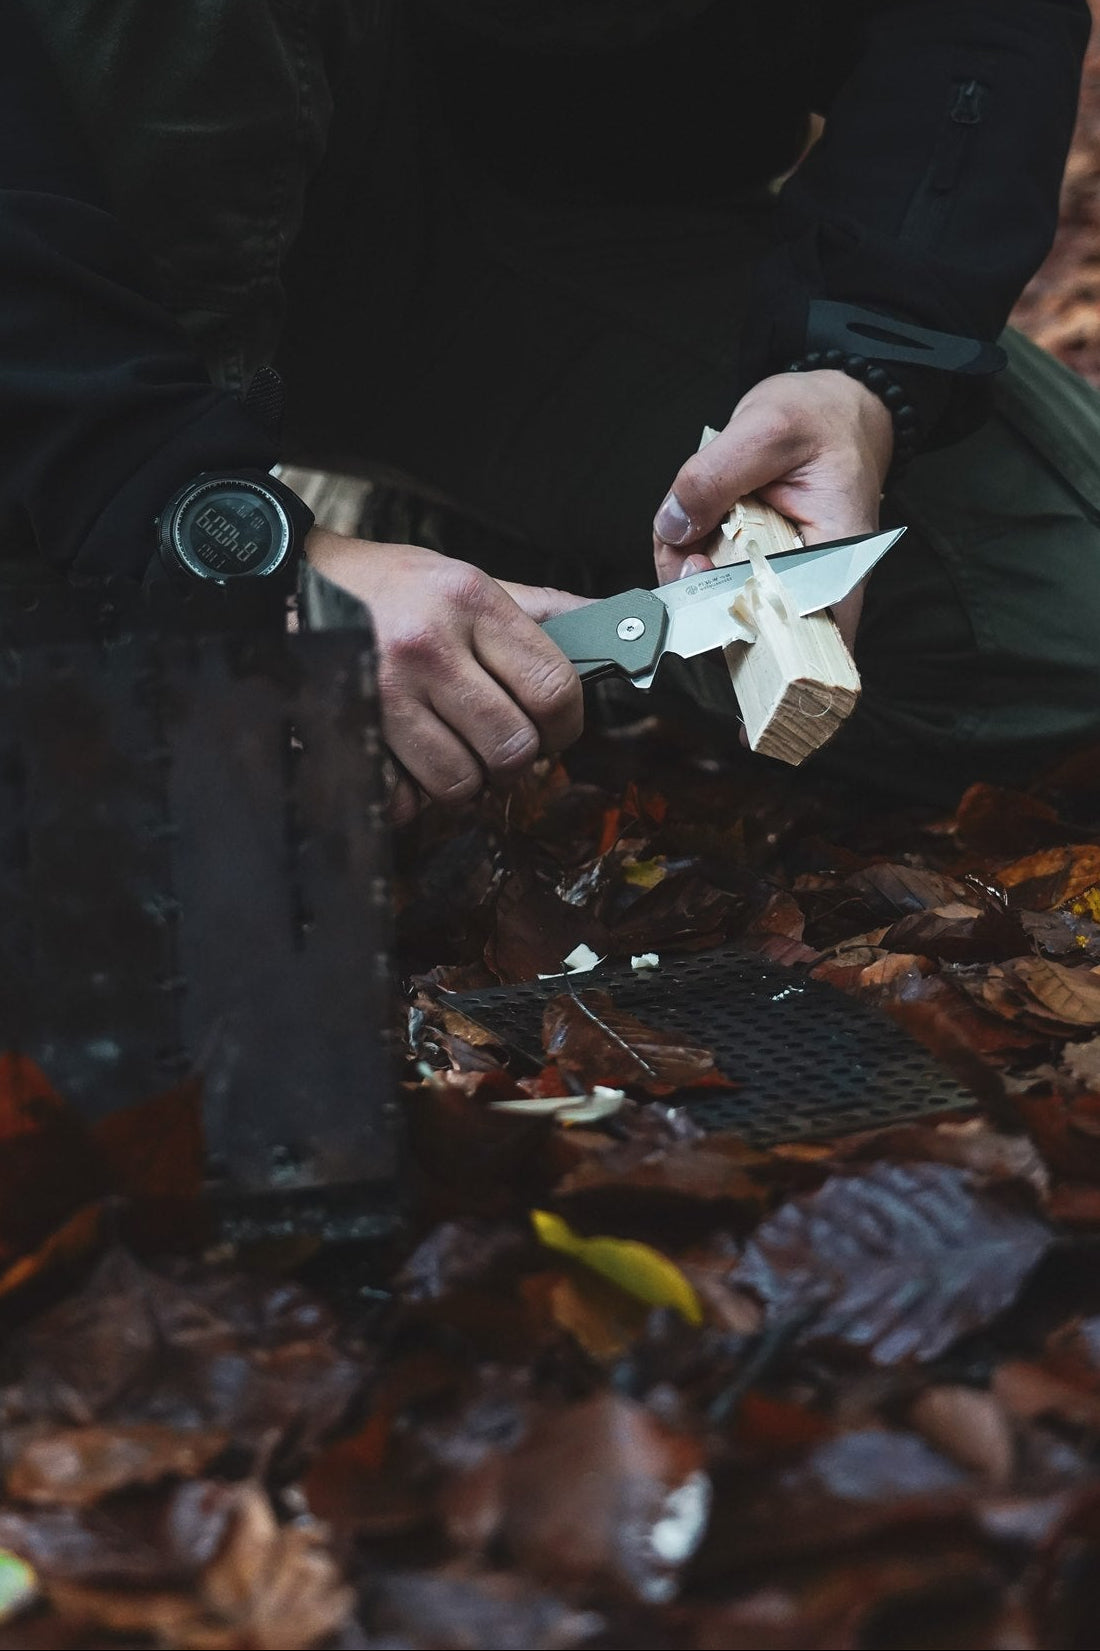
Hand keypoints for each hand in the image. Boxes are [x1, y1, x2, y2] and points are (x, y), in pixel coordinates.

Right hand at [306, 529, 588, 822]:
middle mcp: (429, 647)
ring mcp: (383, 692)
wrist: (287, 584)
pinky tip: (407, 760)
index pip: (555, 689)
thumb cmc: (387, 586)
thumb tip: (615, 627)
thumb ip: (541, 611)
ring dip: (464, 780)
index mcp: (470, 601)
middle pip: (513, 747)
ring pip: (461, 783)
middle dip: (515, 759)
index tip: (554, 728)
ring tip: (450, 748)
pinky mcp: (347, 730)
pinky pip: (404, 798)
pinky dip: (411, 794)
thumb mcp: (466, 578)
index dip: (567, 725)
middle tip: (498, 743)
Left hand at [652, 370, 893, 649]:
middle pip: (748, 627)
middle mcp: (807, 580)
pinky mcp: (749, 565)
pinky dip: (688, 555)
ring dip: (686, 570)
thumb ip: (716, 476)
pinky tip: (692, 523)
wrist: (830, 406)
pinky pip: (708, 578)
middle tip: (686, 551)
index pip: (805, 639)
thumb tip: (675, 524)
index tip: (712, 613)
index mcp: (836, 559)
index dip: (756, 646)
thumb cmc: (823, 418)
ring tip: (691, 518)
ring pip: (717, 604)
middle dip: (700, 599)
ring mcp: (775, 576)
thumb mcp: (769, 429)